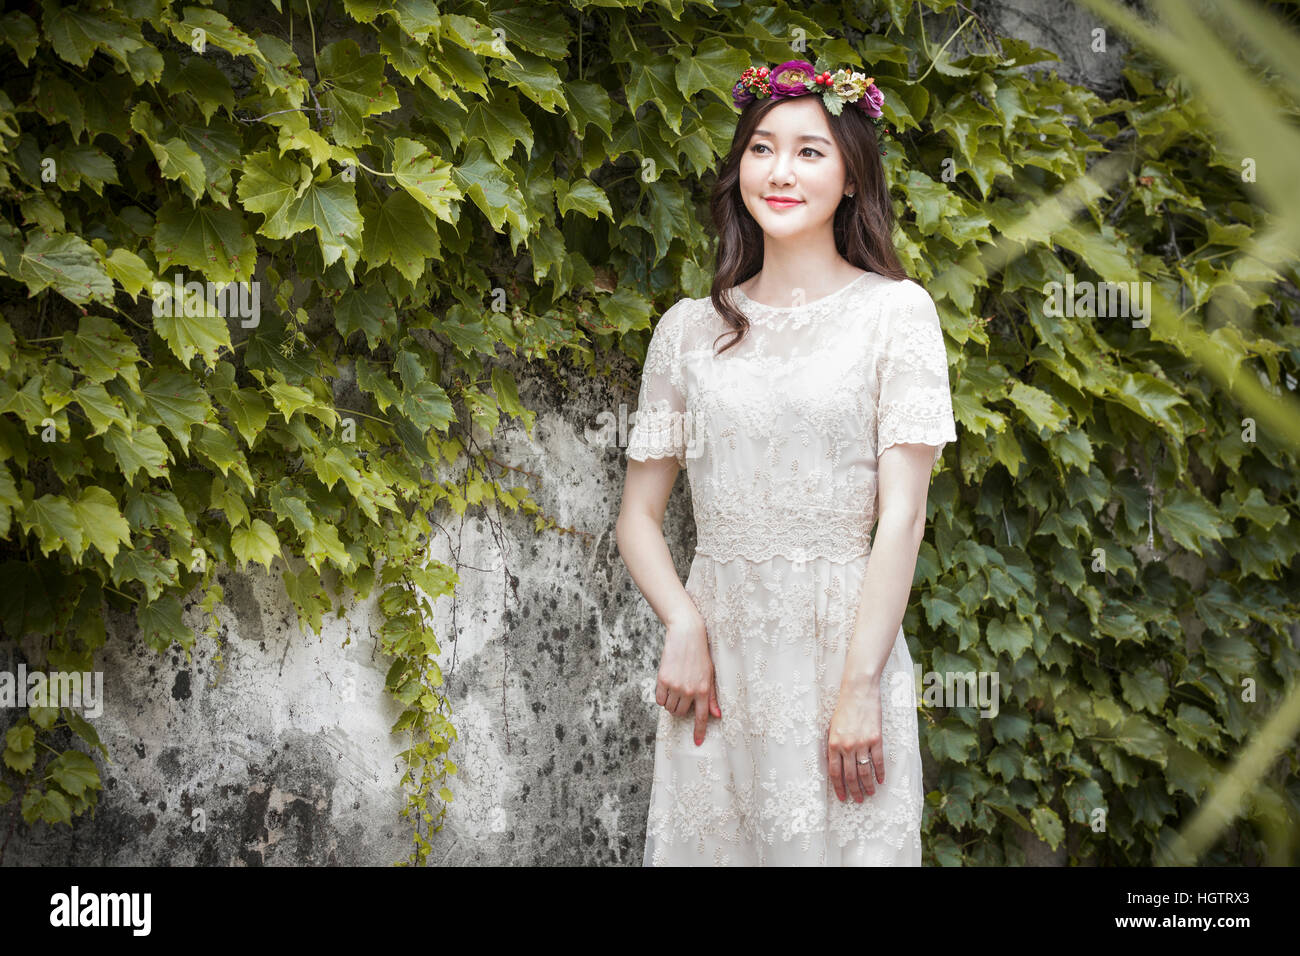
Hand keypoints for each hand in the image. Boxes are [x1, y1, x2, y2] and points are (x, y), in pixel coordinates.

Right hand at [655, 614, 720, 745]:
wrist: (687, 635)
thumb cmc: (700, 655)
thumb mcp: (710, 675)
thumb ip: (712, 696)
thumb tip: (717, 715)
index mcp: (704, 690)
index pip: (702, 717)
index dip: (699, 731)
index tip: (697, 743)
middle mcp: (690, 690)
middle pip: (681, 713)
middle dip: (681, 708)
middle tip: (682, 695)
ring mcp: (676, 686)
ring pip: (670, 708)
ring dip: (671, 703)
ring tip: (675, 688)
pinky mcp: (663, 680)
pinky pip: (660, 700)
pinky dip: (662, 698)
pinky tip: (666, 686)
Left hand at [827, 680, 883, 801]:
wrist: (858, 691)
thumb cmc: (844, 708)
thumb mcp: (832, 727)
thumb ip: (833, 746)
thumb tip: (836, 765)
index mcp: (833, 744)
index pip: (835, 773)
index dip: (838, 788)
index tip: (842, 797)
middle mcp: (846, 746)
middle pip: (850, 776)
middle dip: (854, 791)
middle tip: (858, 800)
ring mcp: (862, 743)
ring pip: (864, 772)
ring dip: (868, 786)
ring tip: (870, 794)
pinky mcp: (876, 739)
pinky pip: (878, 761)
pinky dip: (880, 773)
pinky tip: (881, 780)